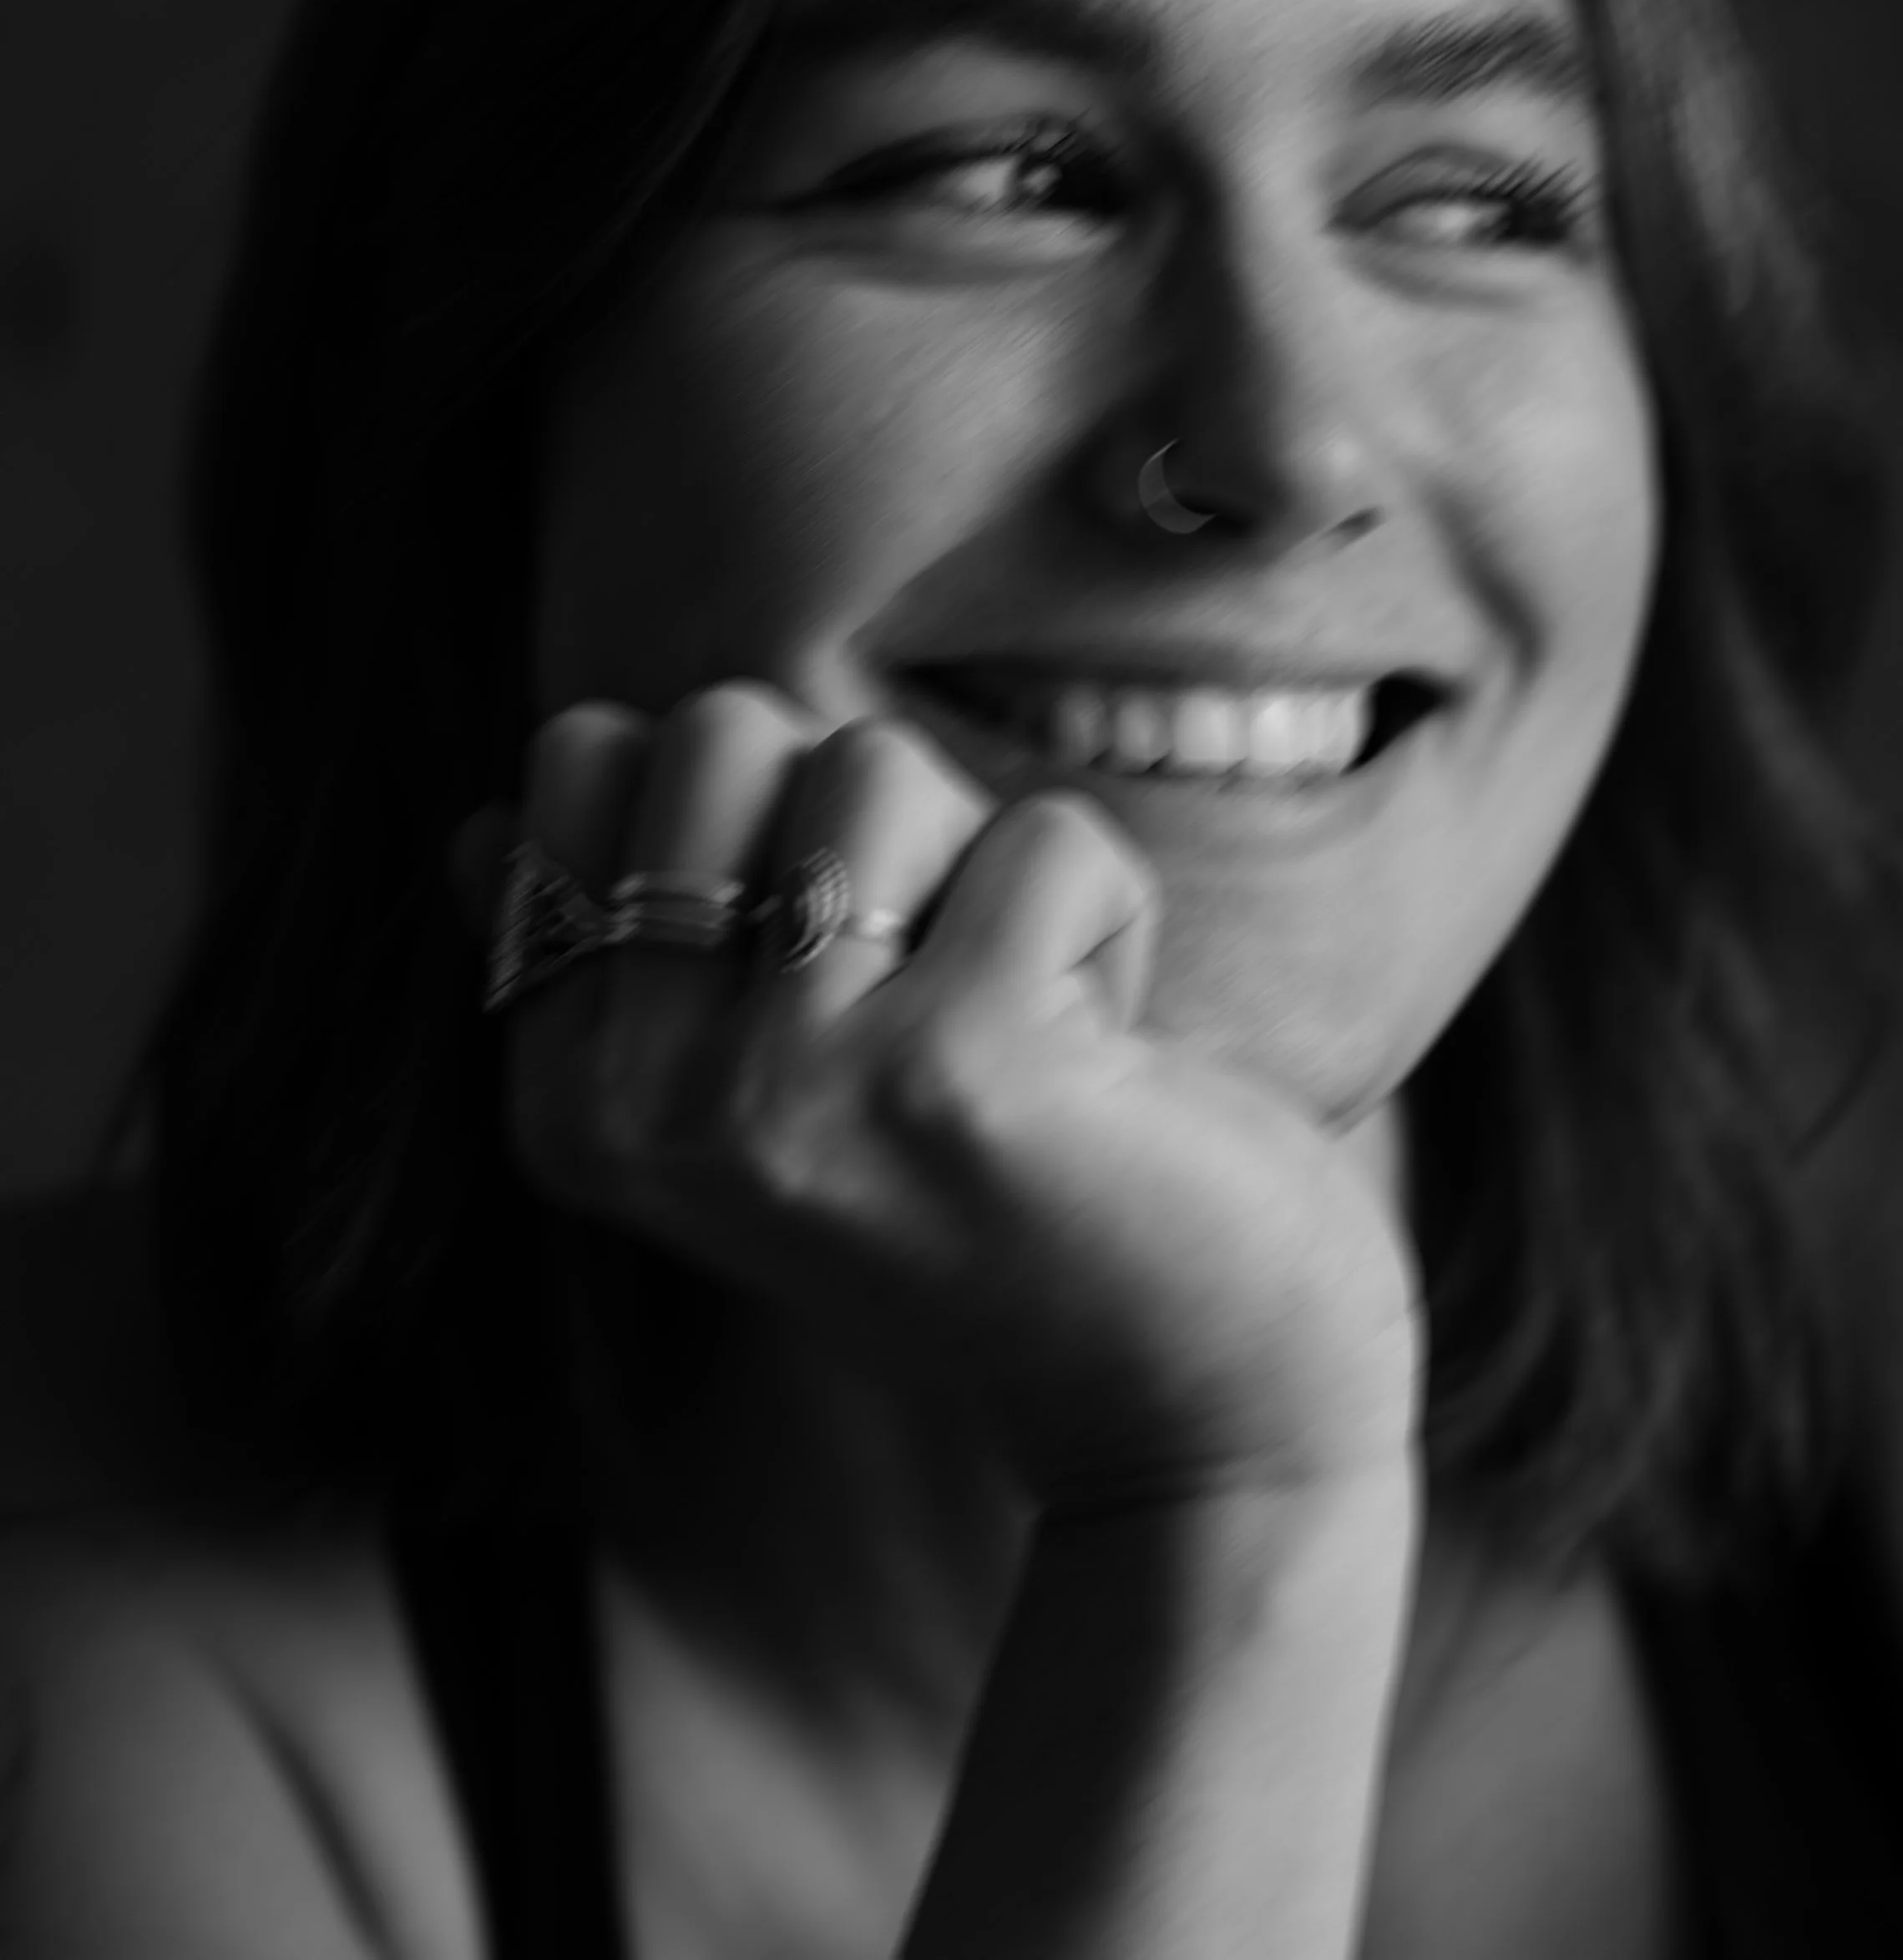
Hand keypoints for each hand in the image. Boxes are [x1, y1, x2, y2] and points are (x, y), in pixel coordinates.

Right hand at [487, 683, 1422, 1509]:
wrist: (1184, 1414)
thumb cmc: (980, 1210)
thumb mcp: (754, 1103)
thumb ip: (619, 969)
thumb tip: (479, 829)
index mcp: (572, 1098)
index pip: (584, 758)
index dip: (745, 800)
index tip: (819, 961)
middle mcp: (645, 1105)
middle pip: (718, 727)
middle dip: (862, 805)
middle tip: (931, 975)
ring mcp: (787, 1087)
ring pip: (874, 763)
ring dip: (985, 863)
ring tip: (1015, 1019)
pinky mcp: (952, 1067)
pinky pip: (1045, 837)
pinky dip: (1111, 912)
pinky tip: (1105, 1059)